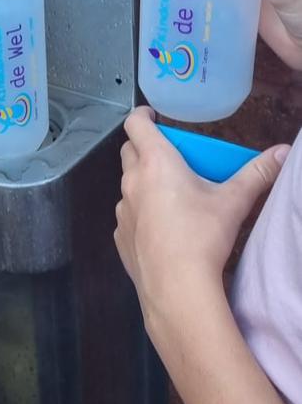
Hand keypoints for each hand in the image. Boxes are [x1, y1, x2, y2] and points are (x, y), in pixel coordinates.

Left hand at [115, 107, 288, 325]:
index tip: (153, 115)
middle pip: (129, 151)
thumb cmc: (202, 236)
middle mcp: (132, 182)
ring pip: (128, 185)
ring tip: (171, 194)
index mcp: (155, 164)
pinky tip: (162, 227)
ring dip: (143, 181)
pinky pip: (129, 215)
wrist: (176, 288)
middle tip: (172, 155)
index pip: (135, 124)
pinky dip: (141, 212)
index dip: (142, 115)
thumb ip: (258, 174)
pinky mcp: (120, 237)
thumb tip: (283, 152)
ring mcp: (122, 211)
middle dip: (145, 147)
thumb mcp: (234, 201)